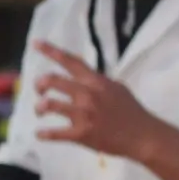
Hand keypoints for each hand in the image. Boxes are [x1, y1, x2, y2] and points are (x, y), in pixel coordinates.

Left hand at [33, 41, 159, 160]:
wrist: (143, 136)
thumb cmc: (130, 111)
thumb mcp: (116, 88)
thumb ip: (97, 81)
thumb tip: (83, 76)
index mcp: (95, 81)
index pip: (70, 61)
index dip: (51, 51)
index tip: (35, 43)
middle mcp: (87, 94)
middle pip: (52, 80)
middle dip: (39, 85)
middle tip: (39, 92)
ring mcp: (83, 114)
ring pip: (48, 104)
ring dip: (39, 108)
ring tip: (40, 112)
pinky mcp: (81, 134)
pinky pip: (53, 133)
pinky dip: (42, 134)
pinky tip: (40, 134)